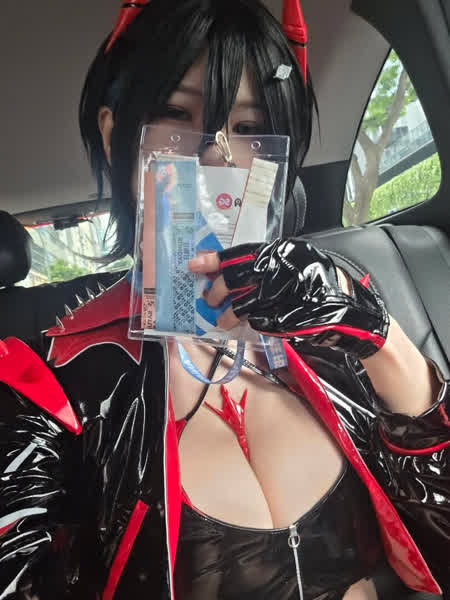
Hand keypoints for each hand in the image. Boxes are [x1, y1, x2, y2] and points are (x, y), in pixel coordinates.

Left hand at [188, 238, 388, 358]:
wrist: (347, 309)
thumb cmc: (319, 281)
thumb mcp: (294, 262)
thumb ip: (266, 264)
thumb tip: (228, 271)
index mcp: (280, 253)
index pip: (239, 254)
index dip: (214, 261)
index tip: (194, 265)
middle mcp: (278, 272)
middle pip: (235, 279)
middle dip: (216, 290)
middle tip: (208, 298)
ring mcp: (281, 297)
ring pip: (242, 305)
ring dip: (227, 314)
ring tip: (221, 320)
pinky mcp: (284, 320)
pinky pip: (257, 322)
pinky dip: (248, 324)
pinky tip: (244, 326)